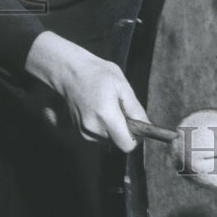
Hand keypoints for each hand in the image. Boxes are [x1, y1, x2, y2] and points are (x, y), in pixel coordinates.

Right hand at [25, 31, 146, 151]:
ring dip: (113, 129)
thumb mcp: (122, 85)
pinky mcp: (78, 132)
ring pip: (109, 141)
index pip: (126, 144)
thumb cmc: (97, 74)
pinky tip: (100, 111)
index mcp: (106, 116)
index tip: (137, 125)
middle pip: (118, 142)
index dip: (136, 137)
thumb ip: (135, 109)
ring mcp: (83, 132)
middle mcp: (93, 129)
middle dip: (125, 130)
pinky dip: (103, 128)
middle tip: (121, 109)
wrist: (70, 72)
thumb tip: (147, 126)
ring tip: (109, 108)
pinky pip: (99, 137)